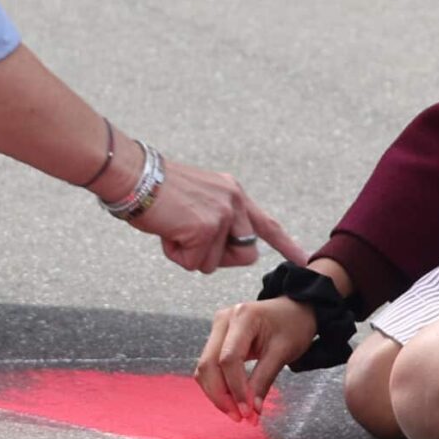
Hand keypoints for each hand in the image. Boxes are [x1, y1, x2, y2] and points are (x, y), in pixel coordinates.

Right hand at [126, 155, 306, 273]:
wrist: (133, 175)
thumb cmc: (155, 191)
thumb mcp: (197, 201)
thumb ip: (215, 221)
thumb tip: (216, 252)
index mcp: (233, 193)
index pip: (266, 224)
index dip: (286, 244)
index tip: (304, 259)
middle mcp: (234, 201)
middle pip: (244, 256)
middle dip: (217, 258)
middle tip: (188, 238)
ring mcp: (223, 214)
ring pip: (212, 263)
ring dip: (189, 254)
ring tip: (172, 227)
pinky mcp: (207, 228)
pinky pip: (194, 262)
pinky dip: (176, 254)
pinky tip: (167, 230)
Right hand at [196, 296, 316, 423]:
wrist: (293, 311)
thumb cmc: (292, 326)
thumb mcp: (283, 353)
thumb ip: (264, 381)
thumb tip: (251, 410)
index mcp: (243, 317)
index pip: (228, 359)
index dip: (235, 389)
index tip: (246, 412)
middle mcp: (224, 320)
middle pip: (209, 364)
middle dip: (221, 395)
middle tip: (239, 417)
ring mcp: (218, 328)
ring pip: (205, 368)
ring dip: (217, 394)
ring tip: (237, 412)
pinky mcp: (217, 338)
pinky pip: (209, 366)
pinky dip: (218, 386)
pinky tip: (232, 400)